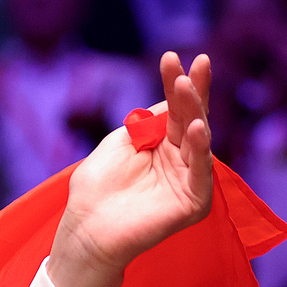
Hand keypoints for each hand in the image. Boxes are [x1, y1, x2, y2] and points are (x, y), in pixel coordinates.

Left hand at [48, 52, 214, 286]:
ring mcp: (189, 179)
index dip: (176, 83)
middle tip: (192, 65)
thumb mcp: (117, 144)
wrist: (86, 230)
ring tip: (188, 89)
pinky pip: (200, 173)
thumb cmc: (96, 189)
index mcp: (162, 144)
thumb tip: (170, 102)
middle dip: (191, 91)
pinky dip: (199, 151)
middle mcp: (181, 158)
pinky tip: (196, 128)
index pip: (174, 109)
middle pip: (191, 118)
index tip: (173, 56)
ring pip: (198, 141)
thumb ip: (144, 124)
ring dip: (194, 113)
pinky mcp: (194, 202)